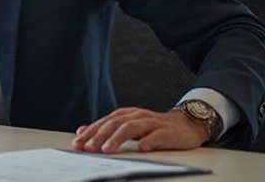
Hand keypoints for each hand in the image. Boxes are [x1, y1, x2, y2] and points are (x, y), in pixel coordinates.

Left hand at [72, 107, 209, 152]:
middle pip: (115, 124)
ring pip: (132, 128)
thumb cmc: (154, 127)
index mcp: (126, 115)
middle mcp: (137, 116)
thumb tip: (82, 132)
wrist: (186, 124)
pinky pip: (157, 135)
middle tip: (88, 148)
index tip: (78, 143)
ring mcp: (152, 123)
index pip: (104, 122)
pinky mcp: (167, 132)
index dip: (90, 132)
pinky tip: (141, 148)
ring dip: (118, 138)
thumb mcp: (128, 126)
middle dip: (99, 136)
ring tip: (107, 149)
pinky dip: (148, 141)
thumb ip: (108, 128)